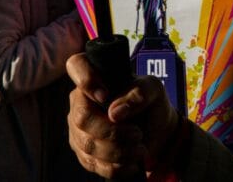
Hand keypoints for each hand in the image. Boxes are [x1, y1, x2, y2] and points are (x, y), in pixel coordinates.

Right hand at [66, 53, 177, 178]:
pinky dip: (115, 167)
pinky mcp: (83, 152)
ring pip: (87, 145)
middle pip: (82, 118)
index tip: (105, 95)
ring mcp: (78, 128)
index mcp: (95, 77)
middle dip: (112, 131)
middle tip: (137, 134)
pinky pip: (92, 163)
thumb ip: (139, 93)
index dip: (86, 80)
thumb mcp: (153, 90)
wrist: (156, 130)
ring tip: (139, 148)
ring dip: (117, 152)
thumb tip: (114, 112)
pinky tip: (131, 162)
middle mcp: (80, 101)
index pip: (77, 65)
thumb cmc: (151, 102)